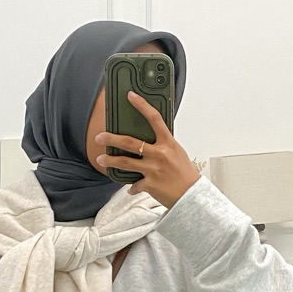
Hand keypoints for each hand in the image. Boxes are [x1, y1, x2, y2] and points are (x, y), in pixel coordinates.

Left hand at [95, 91, 200, 208]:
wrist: (192, 195)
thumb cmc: (185, 173)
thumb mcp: (177, 153)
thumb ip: (163, 145)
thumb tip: (149, 140)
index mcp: (168, 143)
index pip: (154, 119)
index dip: (142, 105)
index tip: (131, 96)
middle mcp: (159, 154)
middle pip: (129, 142)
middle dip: (111, 139)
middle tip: (100, 137)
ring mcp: (153, 170)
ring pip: (125, 163)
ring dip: (110, 161)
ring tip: (100, 159)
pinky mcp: (149, 184)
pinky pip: (134, 185)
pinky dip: (132, 187)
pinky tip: (130, 188)